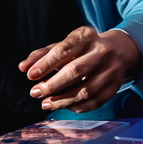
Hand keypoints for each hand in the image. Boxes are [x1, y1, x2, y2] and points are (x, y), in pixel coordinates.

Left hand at [19, 26, 142, 113]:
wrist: (118, 51)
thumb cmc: (85, 49)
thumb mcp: (65, 45)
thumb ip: (43, 55)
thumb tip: (24, 68)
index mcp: (86, 37)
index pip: (63, 50)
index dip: (45, 64)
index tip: (31, 75)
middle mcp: (101, 52)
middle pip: (75, 71)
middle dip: (52, 85)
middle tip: (36, 93)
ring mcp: (111, 70)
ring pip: (85, 90)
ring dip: (62, 101)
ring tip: (46, 104)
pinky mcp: (115, 86)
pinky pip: (95, 102)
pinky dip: (77, 107)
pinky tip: (64, 106)